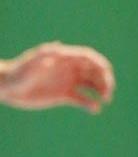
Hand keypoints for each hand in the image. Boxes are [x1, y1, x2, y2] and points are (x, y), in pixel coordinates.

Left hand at [0, 42, 114, 112]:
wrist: (8, 88)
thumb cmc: (18, 72)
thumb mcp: (31, 63)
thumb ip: (44, 55)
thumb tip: (58, 46)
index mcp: (64, 58)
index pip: (88, 57)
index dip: (100, 64)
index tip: (107, 74)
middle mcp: (68, 69)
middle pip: (94, 71)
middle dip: (105, 79)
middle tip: (108, 92)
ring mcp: (67, 81)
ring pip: (91, 84)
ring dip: (102, 90)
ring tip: (106, 100)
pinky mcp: (63, 95)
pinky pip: (81, 99)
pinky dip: (90, 103)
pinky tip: (95, 109)